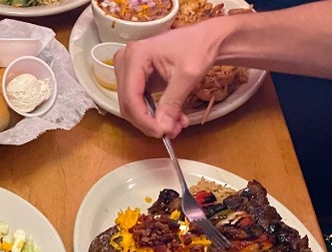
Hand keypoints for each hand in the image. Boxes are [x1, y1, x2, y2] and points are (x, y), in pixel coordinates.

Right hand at [113, 21, 223, 137]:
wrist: (207, 39)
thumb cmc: (198, 47)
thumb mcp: (187, 76)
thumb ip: (172, 103)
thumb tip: (164, 128)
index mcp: (135, 56)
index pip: (130, 96)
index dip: (143, 119)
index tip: (161, 133)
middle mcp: (125, 62)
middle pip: (128, 103)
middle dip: (148, 121)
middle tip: (170, 132)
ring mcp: (128, 70)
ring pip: (132, 105)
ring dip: (152, 119)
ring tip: (176, 125)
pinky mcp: (135, 78)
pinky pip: (139, 102)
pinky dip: (154, 113)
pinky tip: (172, 117)